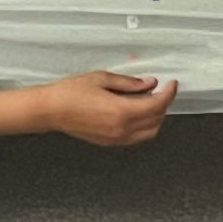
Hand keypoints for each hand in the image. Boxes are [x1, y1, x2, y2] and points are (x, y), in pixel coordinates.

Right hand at [42, 71, 178, 145]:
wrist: (51, 110)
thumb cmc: (71, 92)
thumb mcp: (102, 79)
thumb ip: (129, 83)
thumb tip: (149, 83)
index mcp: (121, 111)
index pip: (157, 104)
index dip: (169, 93)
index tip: (171, 84)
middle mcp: (122, 129)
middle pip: (156, 120)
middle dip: (163, 104)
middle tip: (160, 90)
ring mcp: (116, 138)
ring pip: (149, 133)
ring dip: (156, 118)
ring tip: (149, 102)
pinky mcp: (110, 142)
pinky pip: (136, 138)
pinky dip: (144, 127)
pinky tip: (137, 114)